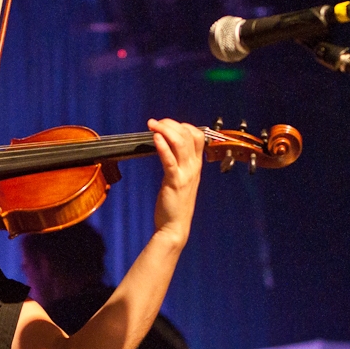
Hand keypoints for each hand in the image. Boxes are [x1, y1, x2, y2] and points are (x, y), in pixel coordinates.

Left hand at [147, 118, 203, 245]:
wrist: (175, 226)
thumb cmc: (175, 203)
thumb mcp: (181, 179)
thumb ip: (179, 163)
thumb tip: (168, 146)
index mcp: (196, 165)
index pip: (197, 136)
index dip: (183, 125)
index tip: (167, 124)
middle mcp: (194, 167)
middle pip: (188, 135)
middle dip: (170, 124)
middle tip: (155, 122)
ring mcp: (185, 174)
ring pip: (180, 143)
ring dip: (165, 130)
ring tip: (152, 125)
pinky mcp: (174, 182)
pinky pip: (169, 160)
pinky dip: (163, 147)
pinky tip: (155, 138)